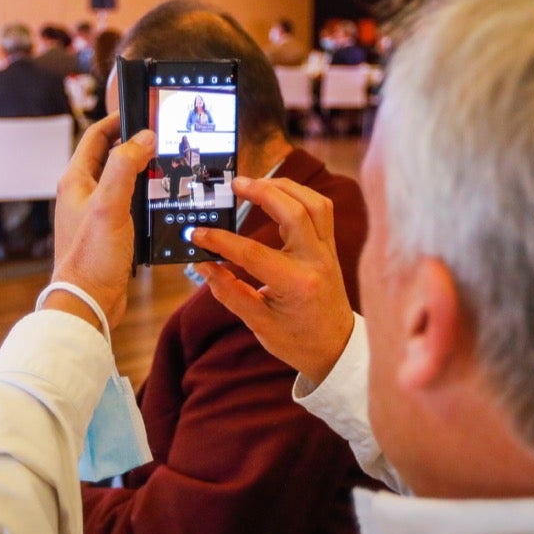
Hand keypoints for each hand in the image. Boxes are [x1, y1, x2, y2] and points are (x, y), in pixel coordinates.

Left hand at [50, 114, 154, 329]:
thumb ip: (124, 167)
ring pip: (122, 181)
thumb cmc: (92, 257)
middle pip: (111, 156)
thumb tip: (143, 136)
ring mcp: (95, 213)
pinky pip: (129, 204)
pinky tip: (163, 201)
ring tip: (168, 165)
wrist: (88, 302)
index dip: (118, 119)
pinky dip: (145, 197)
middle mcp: (83, 193)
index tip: (142, 108)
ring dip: (143, 171)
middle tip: (163, 137)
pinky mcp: (108, 232)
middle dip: (135, 143)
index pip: (96, 136)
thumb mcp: (110, 204)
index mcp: (76, 180)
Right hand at [191, 176, 354, 386]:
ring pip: (313, 203)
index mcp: (296, 285)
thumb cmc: (298, 341)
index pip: (254, 253)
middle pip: (294, 212)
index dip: (221, 241)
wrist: (336, 348)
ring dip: (284, 188)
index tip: (198, 234)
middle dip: (262, 193)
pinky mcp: (330, 247)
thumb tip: (203, 264)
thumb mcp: (258, 323)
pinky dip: (299, 195)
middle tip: (235, 185)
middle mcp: (316, 262)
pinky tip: (276, 195)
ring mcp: (328, 252)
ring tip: (255, 184)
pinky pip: (320, 210)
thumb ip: (228, 291)